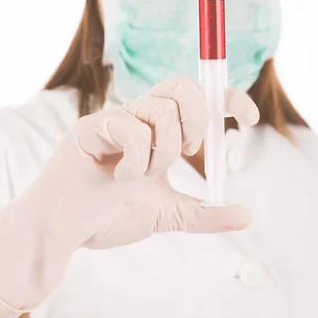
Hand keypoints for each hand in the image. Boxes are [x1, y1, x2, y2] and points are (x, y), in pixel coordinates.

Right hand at [0, 76, 258, 314]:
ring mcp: (115, 118)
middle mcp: (139, 115)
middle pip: (183, 86)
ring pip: (161, 110)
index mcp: (159, 129)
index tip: (250, 118)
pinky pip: (133, 130)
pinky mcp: (91, 127)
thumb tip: (246, 216)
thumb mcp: (170, 215)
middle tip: (187, 153)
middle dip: (197, 121)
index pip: (198, 97)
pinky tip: (120, 178)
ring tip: (142, 176)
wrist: (68, 232)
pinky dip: (137, 162)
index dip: (228, 99)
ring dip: (163, 153)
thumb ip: (205, 213)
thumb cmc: (111, 215)